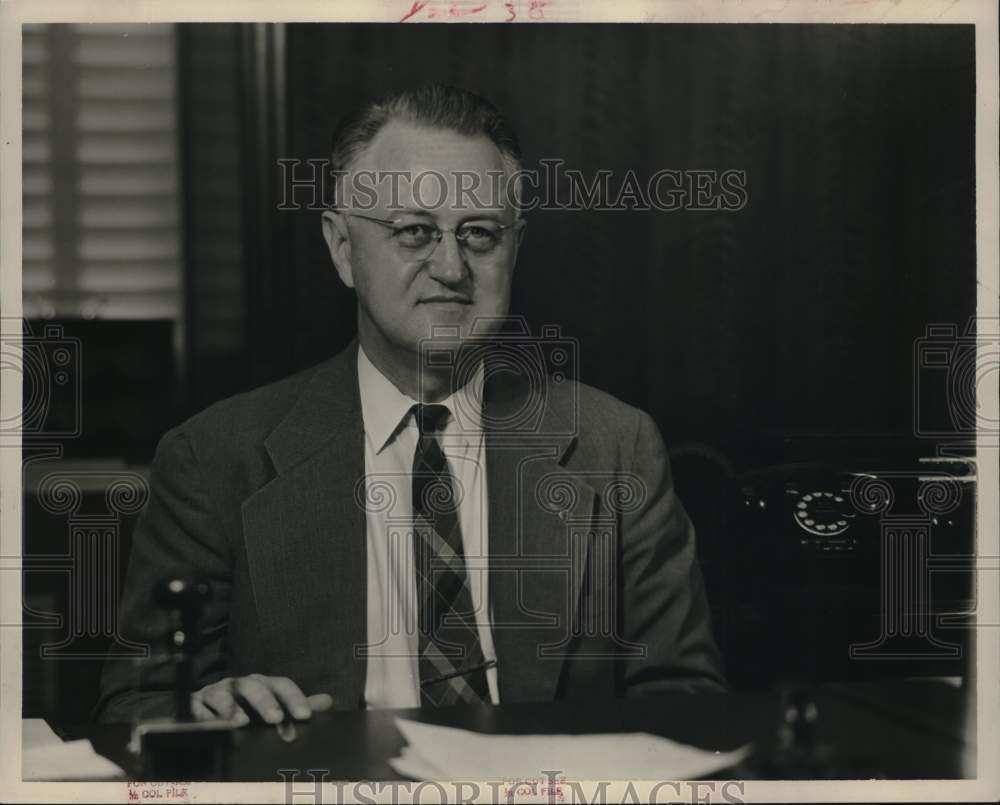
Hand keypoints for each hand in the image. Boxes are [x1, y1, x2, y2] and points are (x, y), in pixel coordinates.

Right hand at [191, 674, 332, 725]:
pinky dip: (204, 716)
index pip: (281, 685)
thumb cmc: (245, 708)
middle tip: (276, 719)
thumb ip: (296, 706)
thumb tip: (328, 702)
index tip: (305, 716)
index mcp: (262, 684)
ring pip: (223, 694)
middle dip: (265, 702)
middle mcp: (240, 684)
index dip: (294, 698)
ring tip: (241, 723)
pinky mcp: (195, 704)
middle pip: (254, 686)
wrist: (205, 707)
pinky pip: (197, 708)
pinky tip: (211, 727)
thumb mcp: (272, 707)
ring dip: (231, 707)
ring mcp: (216, 692)